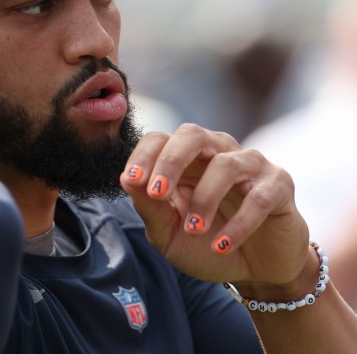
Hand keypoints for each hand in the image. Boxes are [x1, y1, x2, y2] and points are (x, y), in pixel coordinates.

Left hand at [120, 123, 309, 286]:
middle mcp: (217, 153)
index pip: (159, 139)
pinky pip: (259, 197)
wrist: (254, 270)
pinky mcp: (279, 185)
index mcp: (185, 161)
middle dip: (170, 161)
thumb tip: (126, 178)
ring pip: (226, 164)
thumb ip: (149, 207)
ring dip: (204, 199)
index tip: (133, 180)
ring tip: (195, 231)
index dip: (144, 155)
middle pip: (192, 135)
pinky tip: (222, 245)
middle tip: (156, 193)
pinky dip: (239, 223)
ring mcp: (250, 166)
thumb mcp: (168, 233)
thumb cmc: (205, 244)